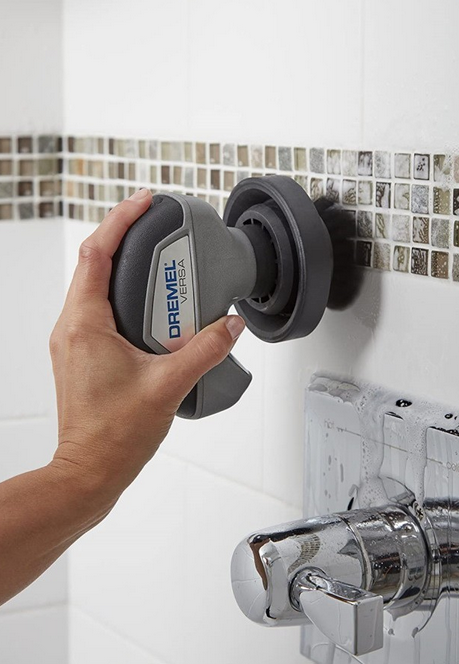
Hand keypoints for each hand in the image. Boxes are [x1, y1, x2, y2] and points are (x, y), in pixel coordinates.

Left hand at [49, 189, 244, 504]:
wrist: (88, 471)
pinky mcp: (83, 354)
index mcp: (85, 325)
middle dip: (128, 240)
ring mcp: (75, 341)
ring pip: (97, 287)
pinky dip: (126, 298)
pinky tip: (154, 310)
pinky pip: (101, 311)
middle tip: (162, 231)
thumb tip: (231, 325)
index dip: (121, 221)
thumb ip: (206, 350)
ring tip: (163, 267)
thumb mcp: (169, 386)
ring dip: (128, 270)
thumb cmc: (113, 436)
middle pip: (96, 264)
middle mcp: (72, 327)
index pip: (97, 254)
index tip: (145, 202)